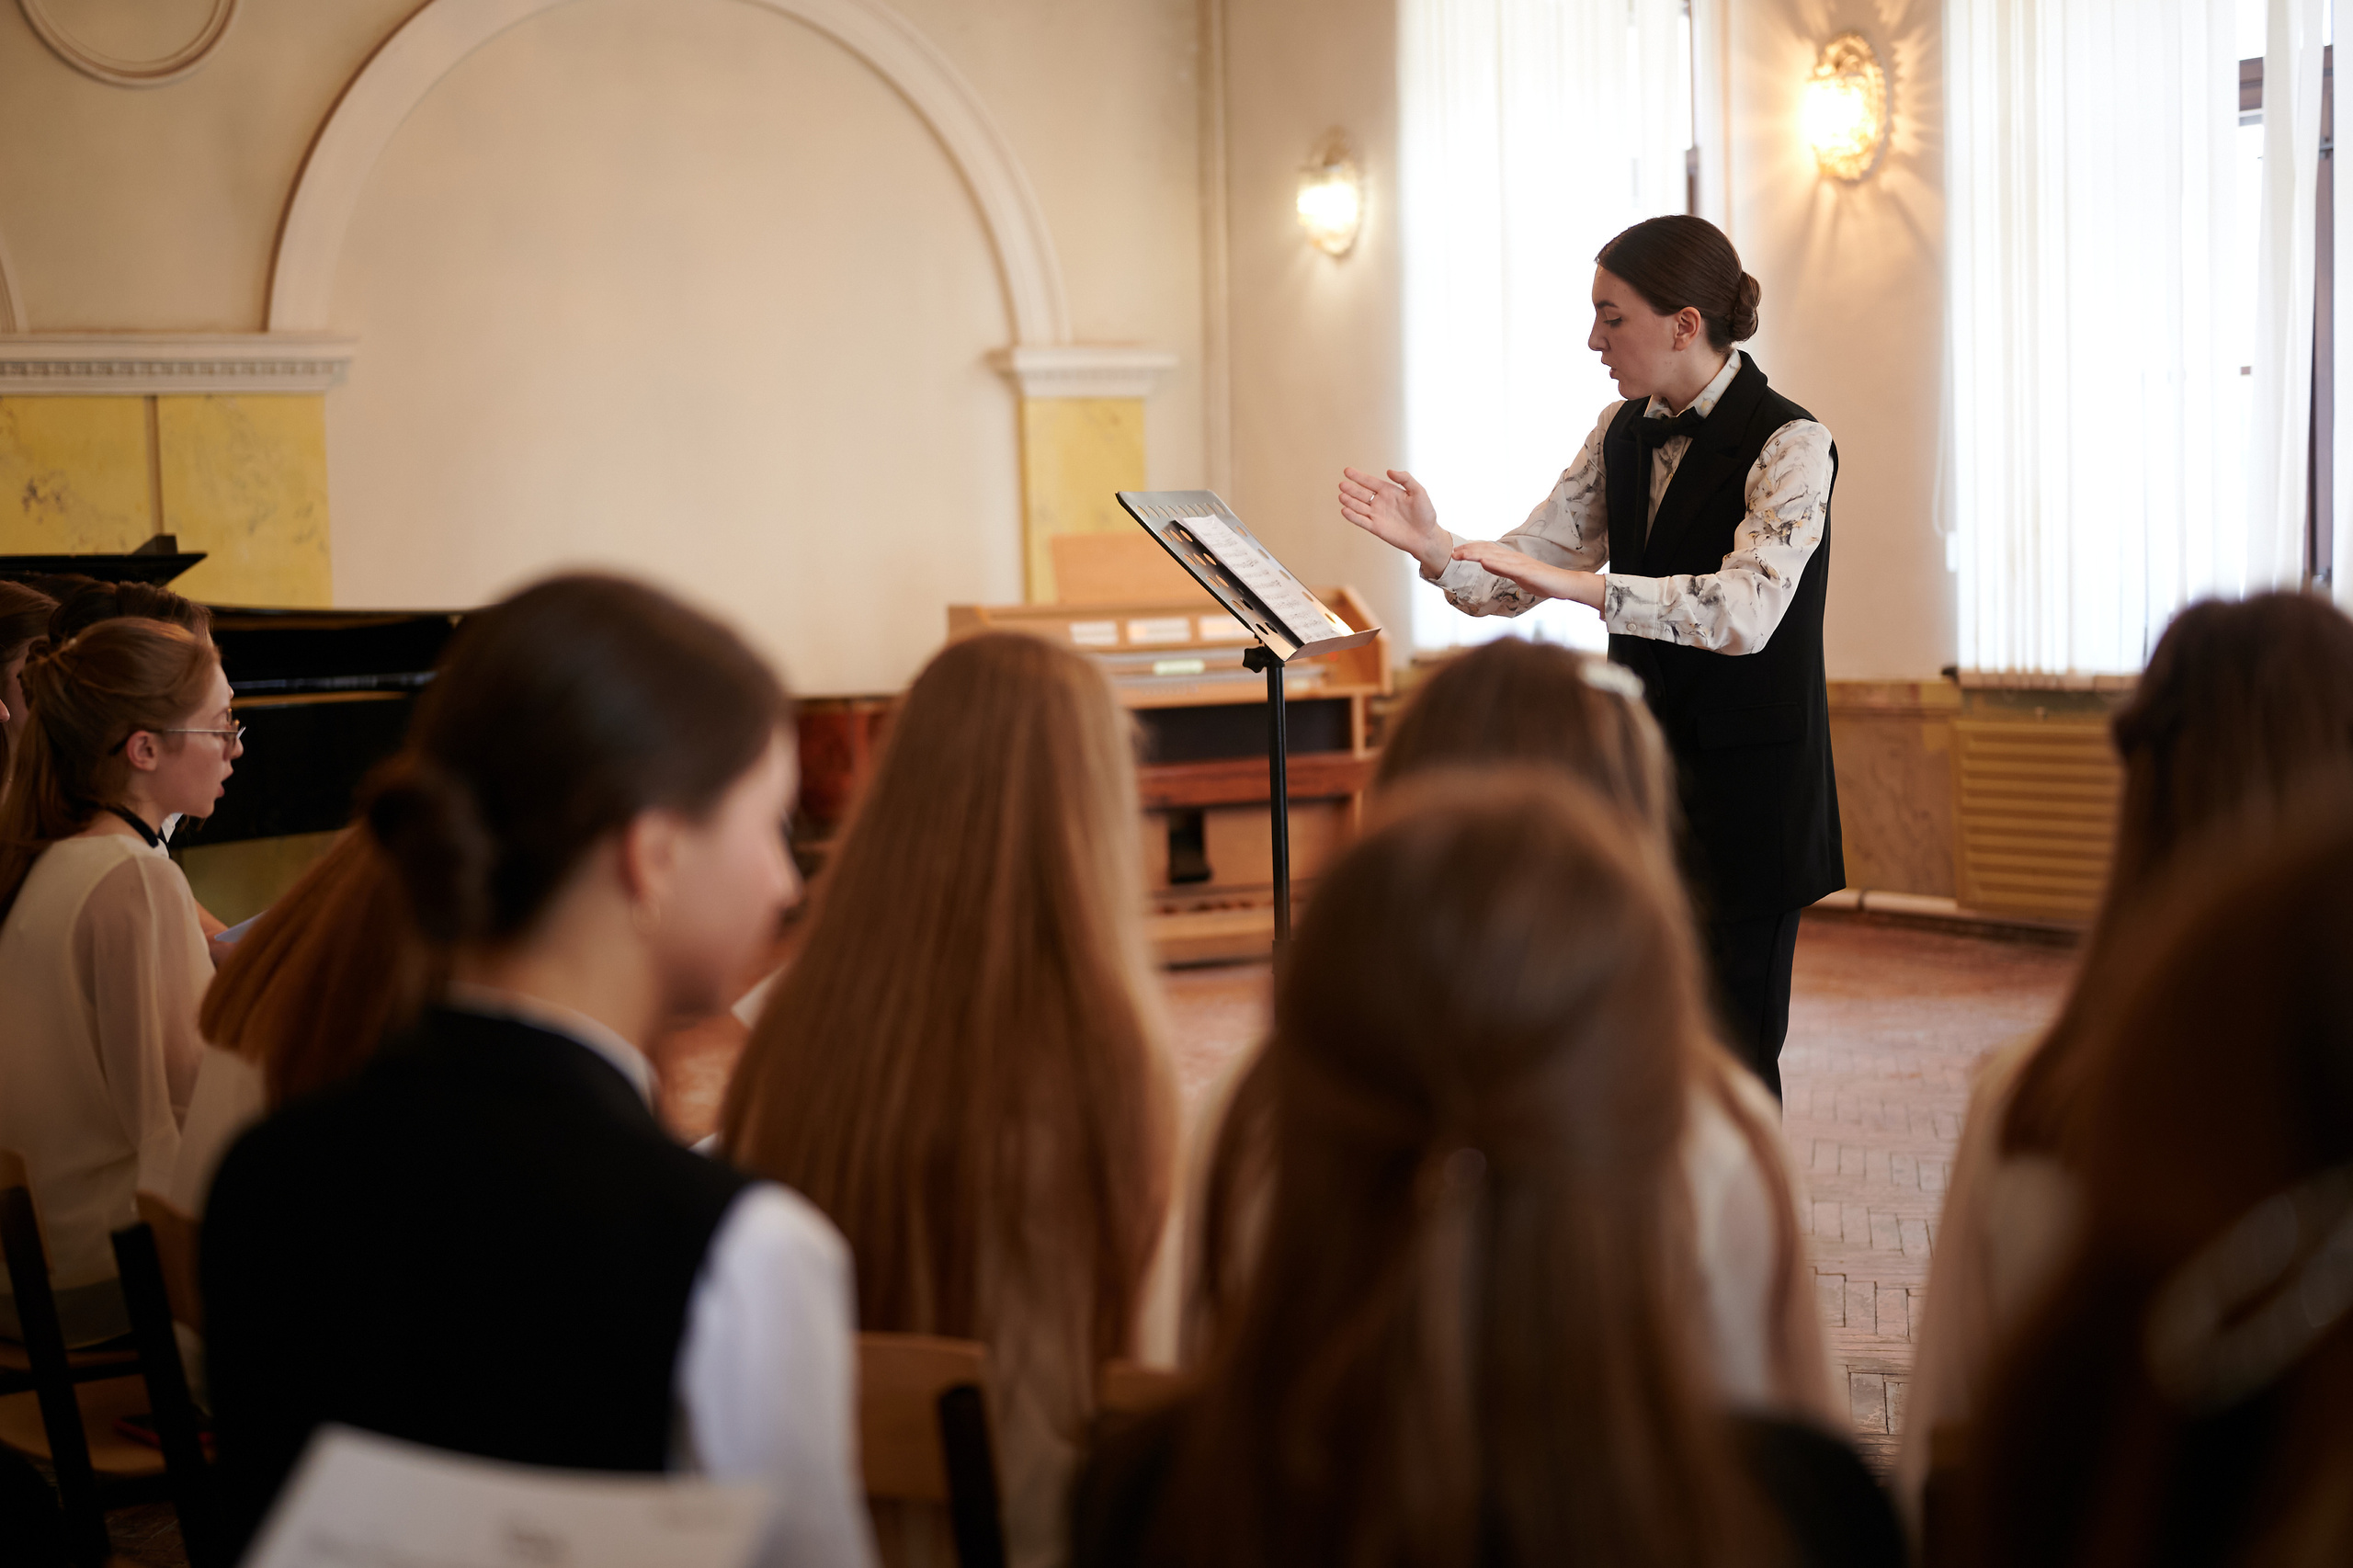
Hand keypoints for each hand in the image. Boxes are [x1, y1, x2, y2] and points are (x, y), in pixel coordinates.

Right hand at [1338, 466, 1447, 571]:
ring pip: (1359, 506)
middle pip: (1361, 494)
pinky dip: (1352, 516)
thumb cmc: (1425, 514)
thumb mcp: (1419, 492)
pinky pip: (1361, 521)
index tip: (1347, 471)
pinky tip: (1345, 510)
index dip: (1358, 476)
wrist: (1426, 536)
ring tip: (1341, 496)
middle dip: (1351, 489)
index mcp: (1389, 491)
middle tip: (1342, 484)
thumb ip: (1405, 479)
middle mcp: (1380, 502)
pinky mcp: (1376, 528)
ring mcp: (1377, 515)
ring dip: (1349, 501)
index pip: (1370, 482)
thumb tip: (1389, 471)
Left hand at [1448, 541, 1604, 609]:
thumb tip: (1486, 563)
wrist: (1564, 584)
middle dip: (1468, 551)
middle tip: (1452, 553)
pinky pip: (1509, 567)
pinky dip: (1495, 564)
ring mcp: (1520, 564)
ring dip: (1476, 554)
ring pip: (1494, 556)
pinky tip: (1484, 562)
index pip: (1487, 551)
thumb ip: (1501, 569)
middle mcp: (1514, 557)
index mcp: (1510, 558)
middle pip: (1487, 551)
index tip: (1455, 553)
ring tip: (1461, 555)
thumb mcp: (1516, 575)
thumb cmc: (1542, 580)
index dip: (1471, 550)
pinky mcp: (1527, 572)